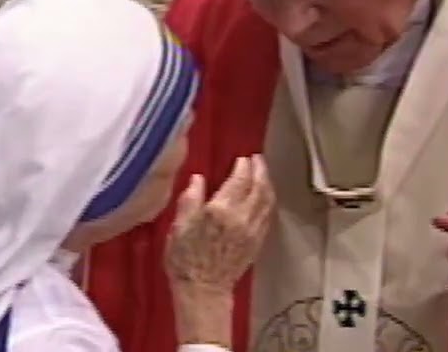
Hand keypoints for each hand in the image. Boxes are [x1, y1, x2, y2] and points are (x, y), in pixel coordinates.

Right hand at [164, 155, 274, 293]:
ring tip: (263, 174)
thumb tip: (198, 178)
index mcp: (221, 210)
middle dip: (260, 170)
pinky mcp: (258, 242)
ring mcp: (253, 230)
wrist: (203, 290)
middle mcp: (242, 217)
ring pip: (267, 200)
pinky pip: (268, 215)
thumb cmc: (185, 258)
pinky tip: (264, 197)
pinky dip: (268, 201)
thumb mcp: (179, 226)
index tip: (242, 158)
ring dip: (267, 184)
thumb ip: (190, 199)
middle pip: (259, 187)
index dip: (243, 166)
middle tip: (257, 159)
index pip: (240, 180)